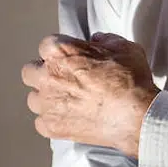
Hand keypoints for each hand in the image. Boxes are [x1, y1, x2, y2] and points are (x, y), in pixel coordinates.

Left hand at [22, 32, 158, 154]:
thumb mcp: (124, 47)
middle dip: (43, 74)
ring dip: (46, 99)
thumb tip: (97, 41)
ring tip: (66, 102)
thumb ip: (105, 40)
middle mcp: (47, 76)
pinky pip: (42, 123)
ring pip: (33, 99)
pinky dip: (53, 121)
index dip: (61, 52)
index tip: (71, 58)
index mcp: (60, 52)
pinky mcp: (51, 126)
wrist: (136, 115)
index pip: (47, 46)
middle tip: (63, 79)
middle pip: (30, 71)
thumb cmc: (130, 80)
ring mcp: (47, 103)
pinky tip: (69, 119)